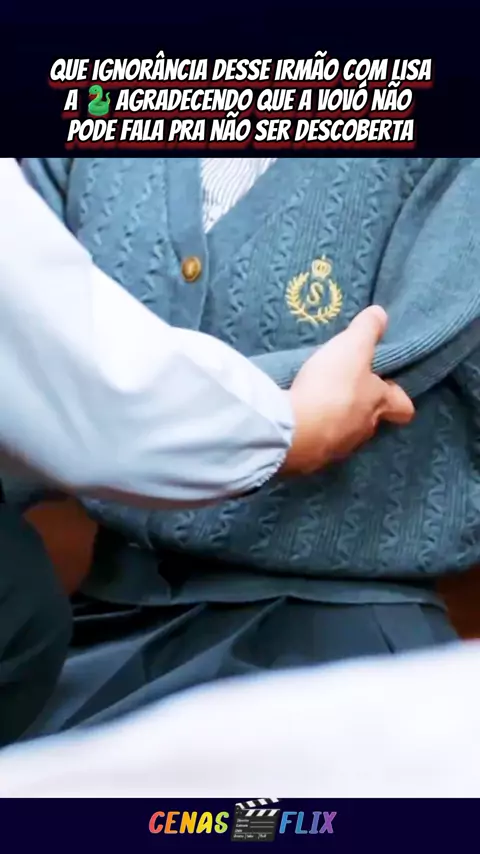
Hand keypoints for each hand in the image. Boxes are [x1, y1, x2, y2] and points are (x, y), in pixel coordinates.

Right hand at [281, 306, 414, 474]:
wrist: (294, 431)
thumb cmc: (331, 387)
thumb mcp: (352, 347)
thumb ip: (367, 330)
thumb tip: (381, 314)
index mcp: (379, 405)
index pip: (403, 407)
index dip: (399, 397)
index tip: (388, 386)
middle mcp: (363, 431)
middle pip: (371, 420)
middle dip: (361, 407)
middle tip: (345, 390)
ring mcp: (338, 448)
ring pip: (343, 434)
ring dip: (333, 421)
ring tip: (315, 404)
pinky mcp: (311, 459)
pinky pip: (316, 445)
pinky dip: (310, 433)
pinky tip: (297, 422)